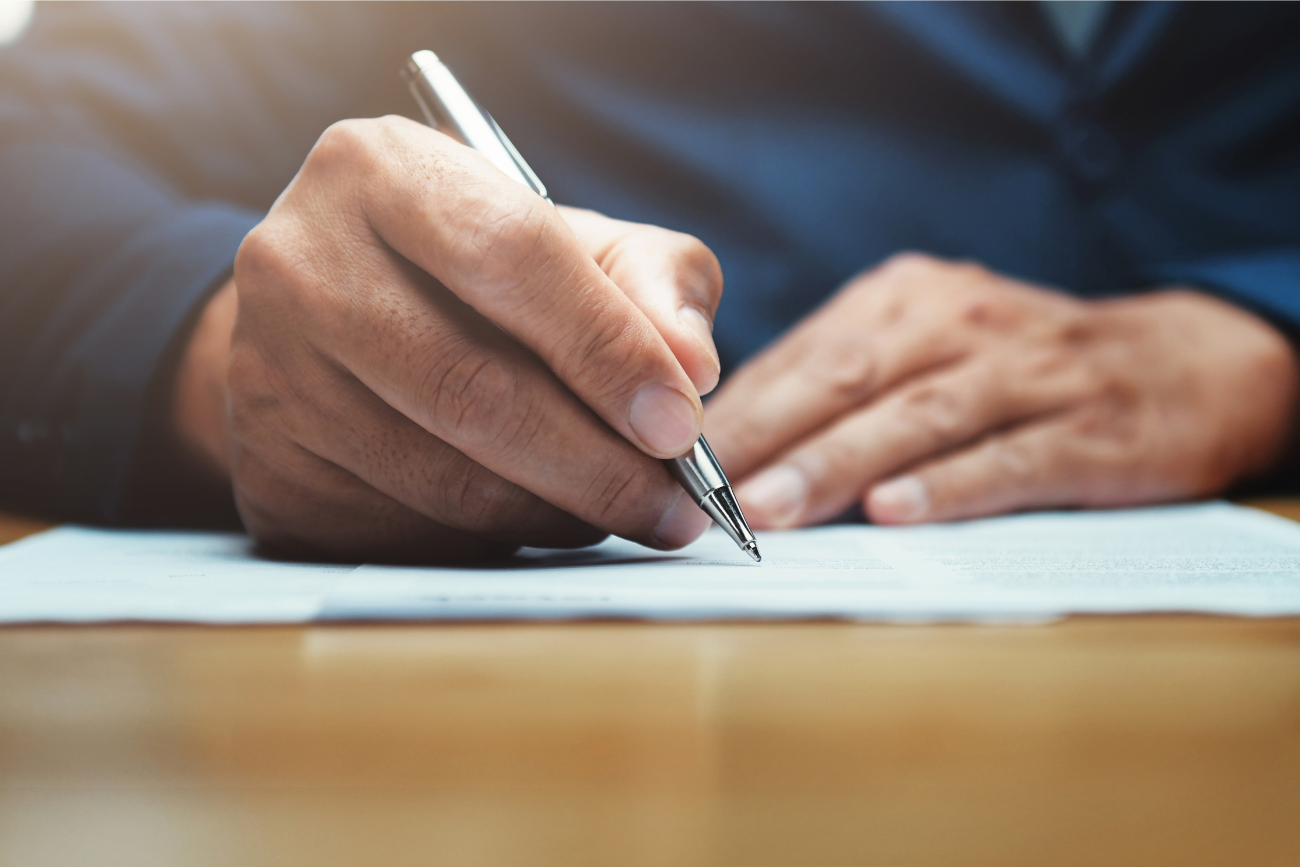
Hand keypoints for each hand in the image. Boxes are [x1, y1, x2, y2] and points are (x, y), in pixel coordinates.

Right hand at [172, 116, 724, 561]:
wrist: (332, 319)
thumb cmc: (475, 276)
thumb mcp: (573, 241)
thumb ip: (652, 280)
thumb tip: (692, 368)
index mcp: (381, 169)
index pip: (511, 255)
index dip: (607, 348)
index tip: (681, 424)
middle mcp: (298, 262)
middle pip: (472, 389)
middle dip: (598, 465)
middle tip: (676, 506)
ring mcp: (268, 374)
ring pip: (445, 479)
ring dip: (558, 513)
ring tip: (624, 513)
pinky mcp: (270, 471)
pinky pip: (409, 531)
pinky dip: (497, 540)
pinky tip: (539, 520)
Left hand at [705, 253, 1298, 527]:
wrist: (1184, 365)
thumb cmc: (1019, 369)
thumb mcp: (929, 348)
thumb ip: (842, 386)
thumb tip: (729, 445)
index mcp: (906, 299)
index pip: (805, 356)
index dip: (736, 411)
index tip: (669, 459)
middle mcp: (959, 320)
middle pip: (849, 378)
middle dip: (768, 436)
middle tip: (699, 490)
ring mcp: (1028, 370)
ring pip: (917, 417)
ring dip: (838, 463)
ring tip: (771, 509)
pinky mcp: (1089, 427)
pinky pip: (1009, 457)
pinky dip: (950, 485)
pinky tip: (897, 513)